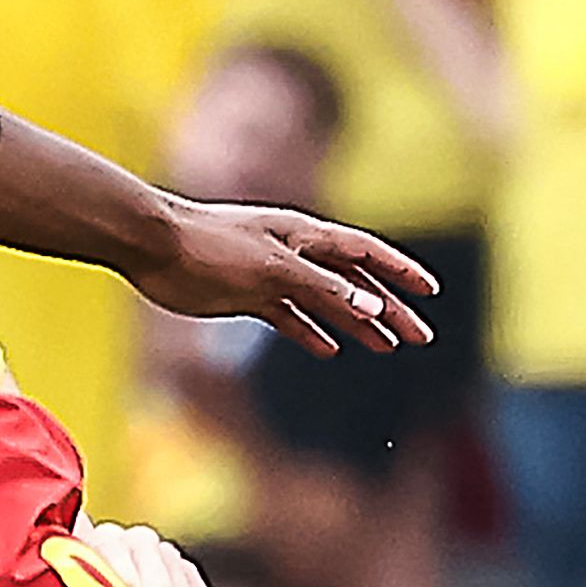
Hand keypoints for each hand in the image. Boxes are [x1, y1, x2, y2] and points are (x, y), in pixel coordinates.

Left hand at [121, 199, 437, 356]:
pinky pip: (289, 316)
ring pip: (325, 302)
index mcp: (306, 236)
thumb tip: (373, 309)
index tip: (431, 291)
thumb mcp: (274, 268)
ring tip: (386, 348)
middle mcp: (294, 253)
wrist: (154, 246)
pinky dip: (310, 332)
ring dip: (355, 324)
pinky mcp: (247, 296)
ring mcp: (271, 275)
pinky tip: (329, 350)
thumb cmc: (212, 247)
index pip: (366, 253)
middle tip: (419, 337)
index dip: (400, 271)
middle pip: (353, 283)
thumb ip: (323, 288)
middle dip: (388, 308)